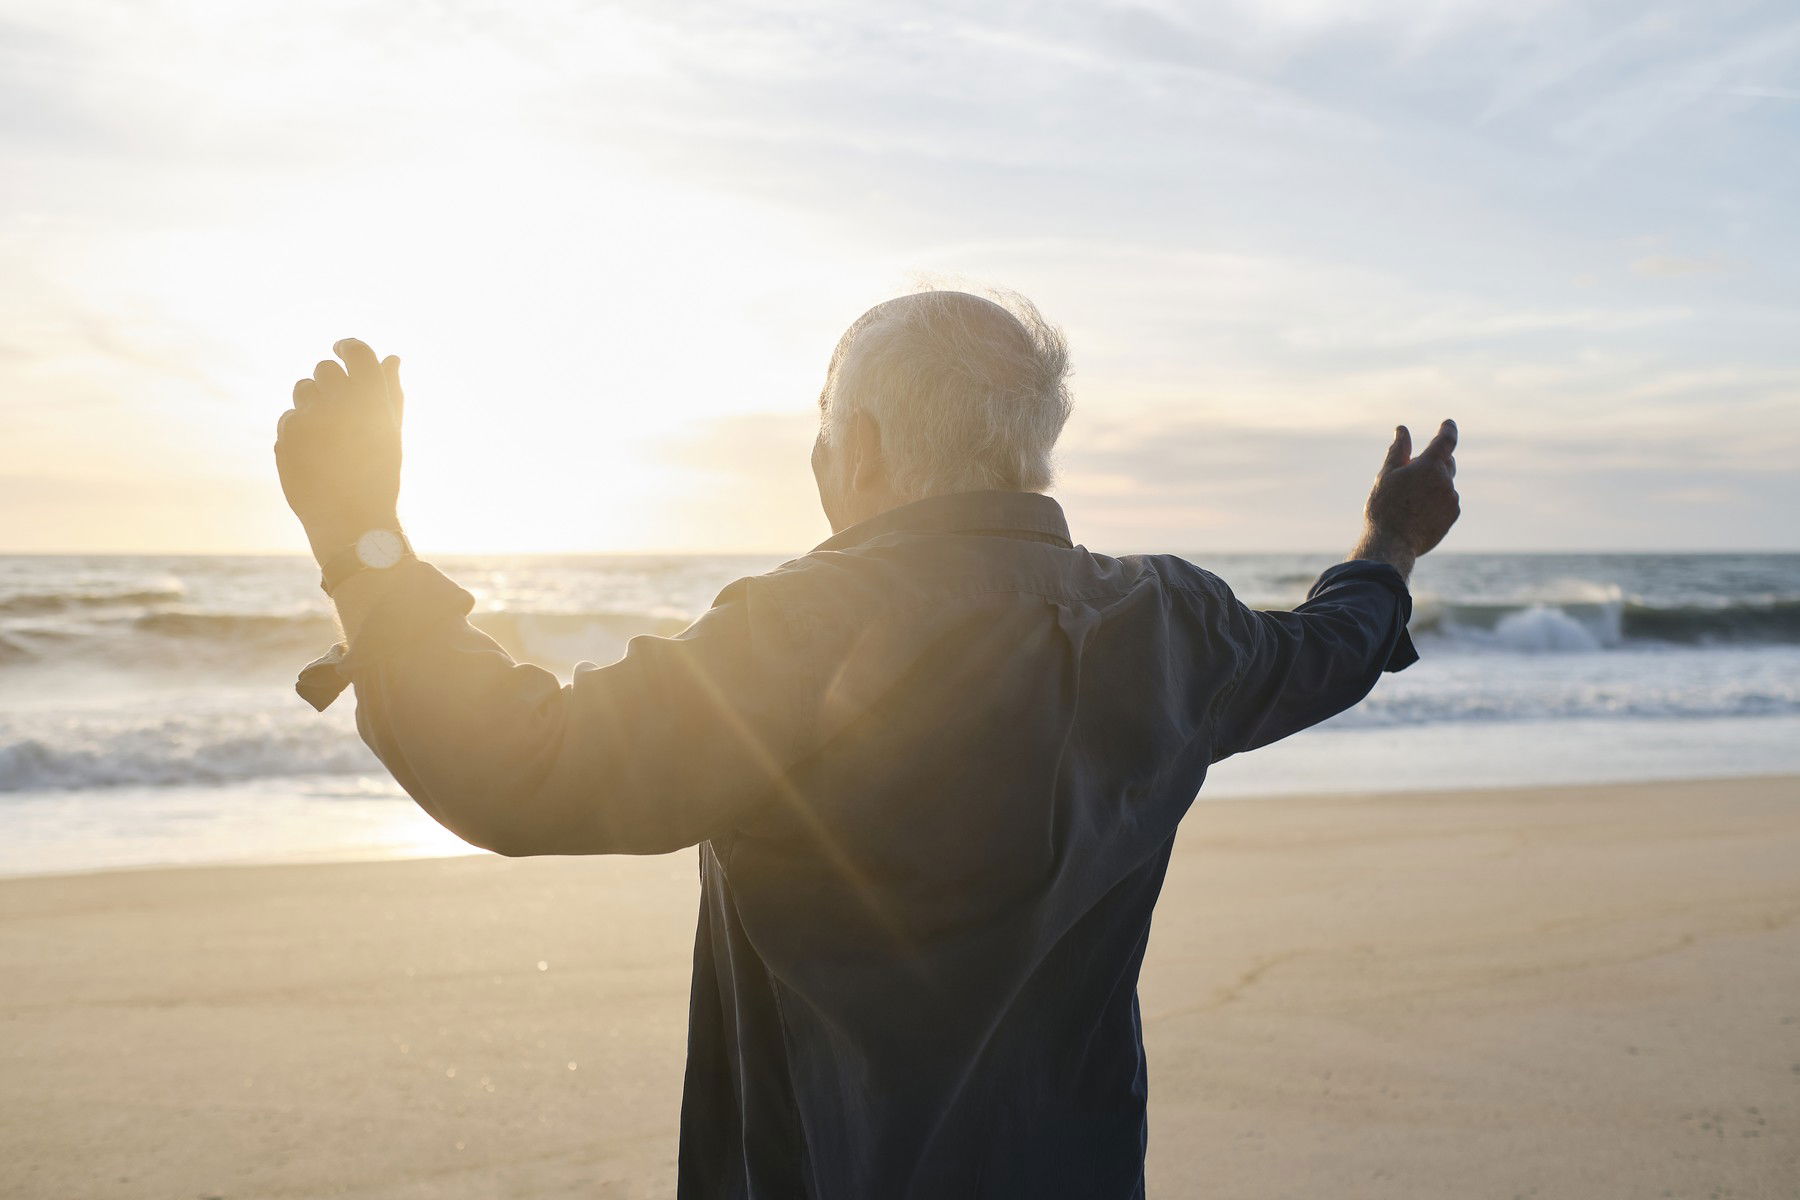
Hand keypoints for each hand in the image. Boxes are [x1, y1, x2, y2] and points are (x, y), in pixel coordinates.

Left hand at [275, 338, 405, 559]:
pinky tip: (315, 454)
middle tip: (338, 404)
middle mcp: (341, 404)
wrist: (352, 521)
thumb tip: (392, 358)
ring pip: (302, 389)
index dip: (348, 346)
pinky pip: (288, 418)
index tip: (342, 349)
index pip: (357, 352)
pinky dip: (299, 430)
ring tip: (327, 434)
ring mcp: (310, 419)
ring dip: (312, 403)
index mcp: (373, 401)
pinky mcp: (287, 436)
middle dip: (330, 381)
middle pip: (324, 368)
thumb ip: (391, 393)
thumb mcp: (391, 434)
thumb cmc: (379, 477)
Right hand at [1363, 419, 1460, 559]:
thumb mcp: (1387, 475)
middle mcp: (1446, 480)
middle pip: (1446, 462)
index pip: (1446, 440)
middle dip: (1433, 463)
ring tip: (1409, 502)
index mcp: (1429, 465)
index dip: (1448, 429)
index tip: (1448, 423)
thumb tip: (1402, 430)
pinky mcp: (1452, 516)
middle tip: (1411, 473)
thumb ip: (1398, 450)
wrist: (1392, 544)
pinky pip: (1447, 502)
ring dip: (1433, 485)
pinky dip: (1436, 502)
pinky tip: (1417, 514)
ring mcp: (1452, 499)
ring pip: (1445, 485)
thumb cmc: (1385, 507)